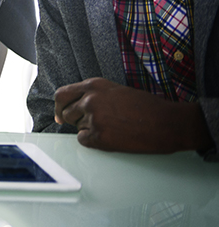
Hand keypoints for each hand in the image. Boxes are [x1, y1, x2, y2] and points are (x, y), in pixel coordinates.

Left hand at [54, 77, 212, 153]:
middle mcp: (90, 100)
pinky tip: (111, 137)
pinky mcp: (99, 137)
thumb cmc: (146, 107)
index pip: (61, 95)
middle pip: (66, 113)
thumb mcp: (115, 90)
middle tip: (92, 124)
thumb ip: (94, 94)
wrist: (167, 123)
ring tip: (110, 127)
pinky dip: (93, 141)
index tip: (60, 114)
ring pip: (76, 127)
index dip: (59, 106)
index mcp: (94, 85)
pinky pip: (83, 140)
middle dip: (75, 120)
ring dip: (88, 129)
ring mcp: (93, 118)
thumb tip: (75, 106)